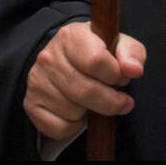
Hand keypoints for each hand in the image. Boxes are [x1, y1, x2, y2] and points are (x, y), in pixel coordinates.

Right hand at [25, 21, 145, 141]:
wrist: (66, 58)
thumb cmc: (98, 51)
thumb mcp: (119, 44)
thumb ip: (132, 53)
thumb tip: (134, 70)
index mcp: (71, 36)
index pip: (96, 60)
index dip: (116, 75)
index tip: (122, 78)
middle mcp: (48, 57)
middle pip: (86, 91)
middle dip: (111, 102)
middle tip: (122, 102)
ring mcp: (37, 81)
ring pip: (73, 111)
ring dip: (92, 112)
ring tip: (94, 99)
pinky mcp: (31, 104)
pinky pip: (59, 127)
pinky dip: (74, 126)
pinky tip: (77, 110)